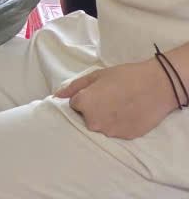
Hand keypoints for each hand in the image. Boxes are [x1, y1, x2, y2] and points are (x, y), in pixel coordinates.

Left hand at [57, 59, 177, 139]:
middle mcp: (93, 122)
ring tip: (120, 105)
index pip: (74, 104)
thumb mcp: (95, 76)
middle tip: (110, 98)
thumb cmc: (124, 76)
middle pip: (86, 117)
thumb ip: (74, 87)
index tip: (98, 92)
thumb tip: (56, 96)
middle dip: (93, 109)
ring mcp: (109, 132)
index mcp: (83, 104)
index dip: (86, 97)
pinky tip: (128, 113)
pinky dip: (119, 124)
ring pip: (101, 126)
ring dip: (106, 118)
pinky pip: (115, 131)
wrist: (157, 86)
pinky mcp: (124, 138)